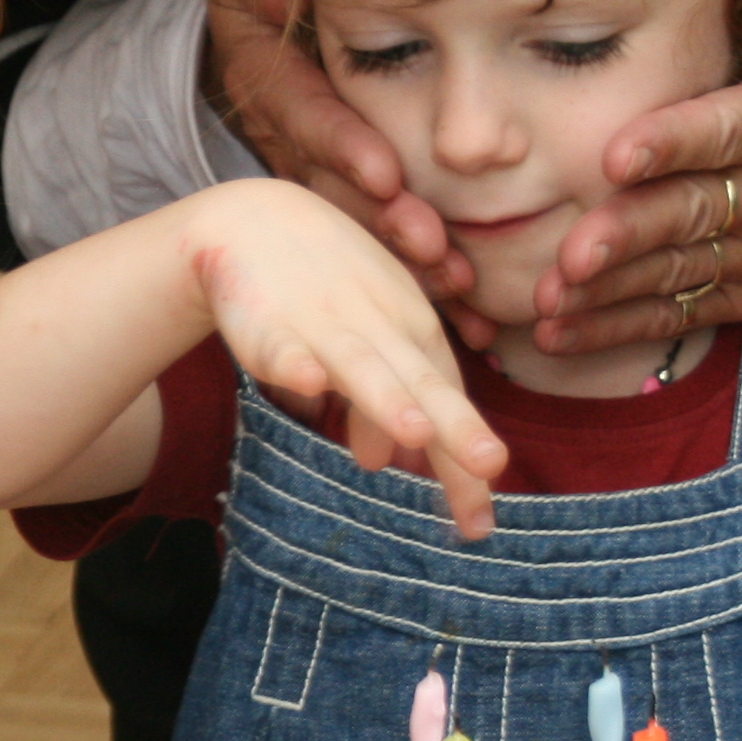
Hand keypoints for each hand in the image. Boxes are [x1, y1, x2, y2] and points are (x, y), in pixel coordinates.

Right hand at [190, 179, 502, 538]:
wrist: (251, 219)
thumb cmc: (325, 284)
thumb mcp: (367, 337)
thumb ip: (383, 399)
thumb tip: (385, 460)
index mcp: (411, 330)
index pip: (449, 399)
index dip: (464, 456)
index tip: (480, 521)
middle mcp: (379, 325)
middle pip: (421, 382)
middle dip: (455, 424)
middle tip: (490, 467)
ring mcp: (323, 321)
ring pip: (360, 363)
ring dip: (385, 397)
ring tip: (415, 433)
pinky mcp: (266, 320)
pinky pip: (281, 344)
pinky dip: (295, 362)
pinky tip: (307, 385)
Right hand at [202, 0, 471, 317]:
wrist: (252, 40)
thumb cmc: (270, 0)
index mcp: (268, 81)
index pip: (307, 118)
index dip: (343, 148)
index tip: (383, 174)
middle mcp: (284, 140)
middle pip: (332, 190)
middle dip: (382, 223)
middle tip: (433, 247)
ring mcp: (307, 180)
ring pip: (354, 229)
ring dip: (402, 263)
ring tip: (457, 286)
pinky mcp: (335, 209)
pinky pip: (372, 252)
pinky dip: (415, 286)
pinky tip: (467, 320)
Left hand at [530, 0, 741, 354]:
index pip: (729, 131)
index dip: (673, 144)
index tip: (613, 156)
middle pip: (695, 212)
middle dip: (629, 235)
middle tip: (570, 256)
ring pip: (678, 271)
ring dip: (610, 291)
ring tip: (549, 299)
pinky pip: (675, 314)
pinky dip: (614, 326)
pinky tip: (557, 332)